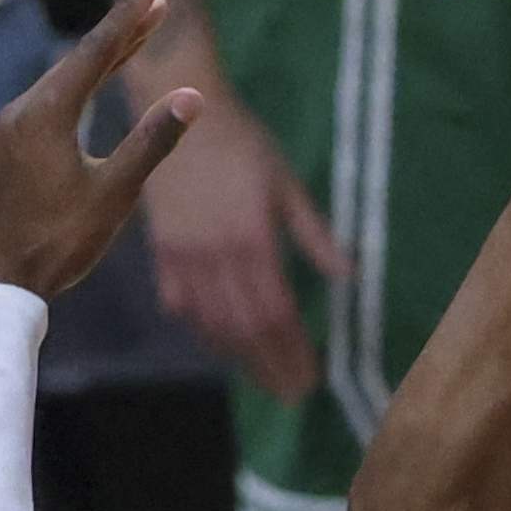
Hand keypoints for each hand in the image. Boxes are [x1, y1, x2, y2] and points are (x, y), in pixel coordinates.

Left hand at [0, 0, 203, 301]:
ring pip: (58, 86)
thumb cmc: (55, 243)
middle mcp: (21, 111)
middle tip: (153, 2)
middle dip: (119, 34)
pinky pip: (42, 109)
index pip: (97, 50)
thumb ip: (151, 142)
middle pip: (77, 62)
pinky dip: (72, 92)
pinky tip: (83, 97)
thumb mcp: (112, 195)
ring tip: (130, 42)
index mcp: (47, 112)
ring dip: (95, 64)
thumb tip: (192, 96)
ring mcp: (5, 133)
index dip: (130, 15)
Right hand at [137, 83, 349, 405]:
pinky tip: (224, 349)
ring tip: (265, 379)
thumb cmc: (242, 144)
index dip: (294, 350)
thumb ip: (314, 234)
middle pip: (246, 330)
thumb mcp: (286, 183)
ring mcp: (184, 260)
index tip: (313, 376)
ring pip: (213, 327)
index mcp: (252, 239)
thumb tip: (348, 276)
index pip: (277, 312)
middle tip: (294, 393)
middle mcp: (215, 258)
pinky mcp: (162, 257)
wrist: (179, 116)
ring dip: (241, 360)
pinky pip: (182, 310)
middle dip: (272, 367)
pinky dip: (205, 336)